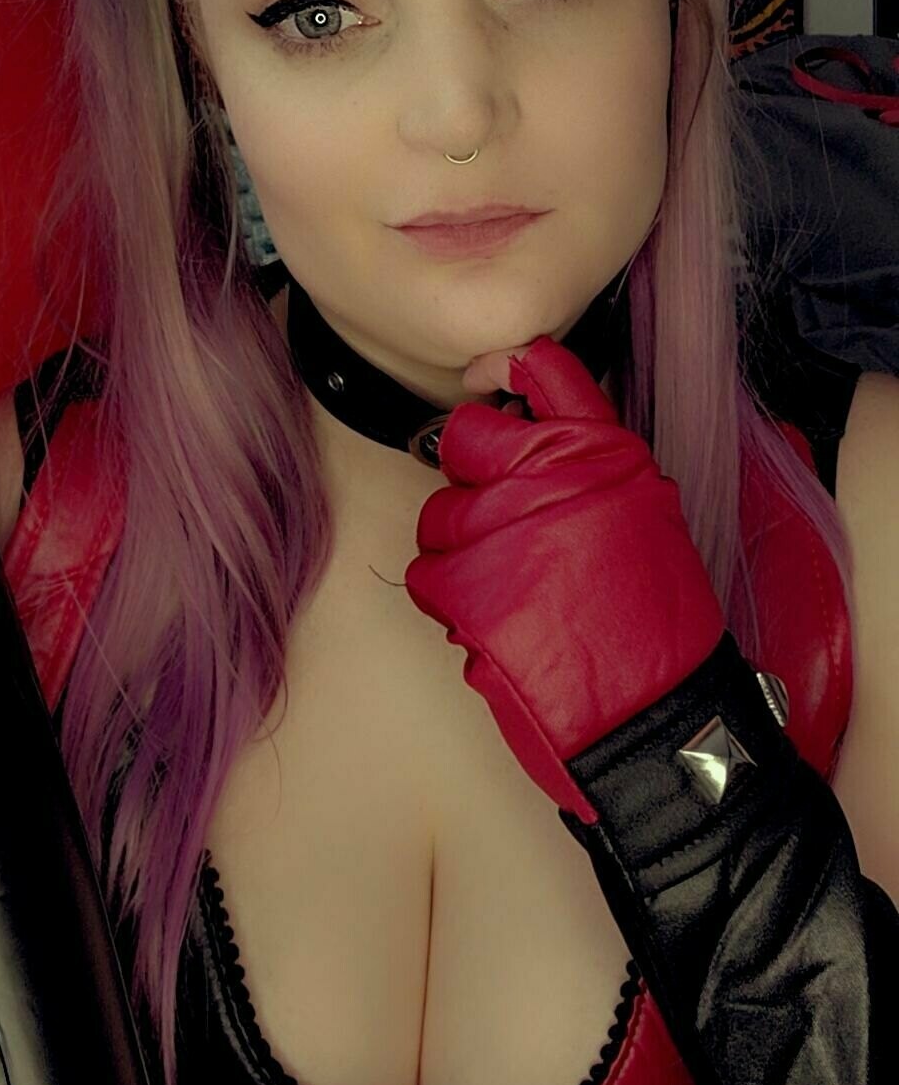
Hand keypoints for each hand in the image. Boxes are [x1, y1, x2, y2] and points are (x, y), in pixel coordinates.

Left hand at [405, 334, 725, 824]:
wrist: (658, 718)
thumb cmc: (657, 623)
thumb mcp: (645, 512)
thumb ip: (587, 462)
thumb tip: (527, 426)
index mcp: (605, 453)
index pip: (541, 368)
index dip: (502, 366)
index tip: (482, 381)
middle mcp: (555, 478)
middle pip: (466, 438)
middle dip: (474, 479)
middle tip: (508, 526)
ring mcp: (507, 531)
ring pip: (438, 512)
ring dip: (460, 548)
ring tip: (513, 587)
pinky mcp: (469, 589)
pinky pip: (427, 573)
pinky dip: (451, 599)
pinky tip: (498, 621)